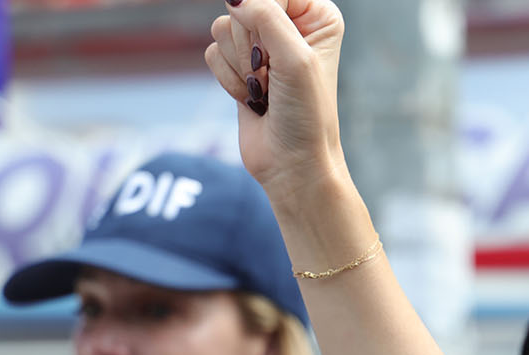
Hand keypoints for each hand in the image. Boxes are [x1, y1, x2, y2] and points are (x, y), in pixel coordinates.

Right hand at [205, 0, 347, 201]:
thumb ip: (265, 14)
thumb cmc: (305, 114)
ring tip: (265, 91)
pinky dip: (228, 79)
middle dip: (252, 47)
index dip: (263, 17)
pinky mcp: (238, 67)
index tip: (274, 52)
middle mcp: (290, 25)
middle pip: (243, 6)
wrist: (292, 165)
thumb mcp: (294, 57)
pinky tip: (252, 99)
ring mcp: (262, 47)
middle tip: (272, 77)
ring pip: (223, 27)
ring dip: (240, 66)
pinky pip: (212, 52)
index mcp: (317, 15)